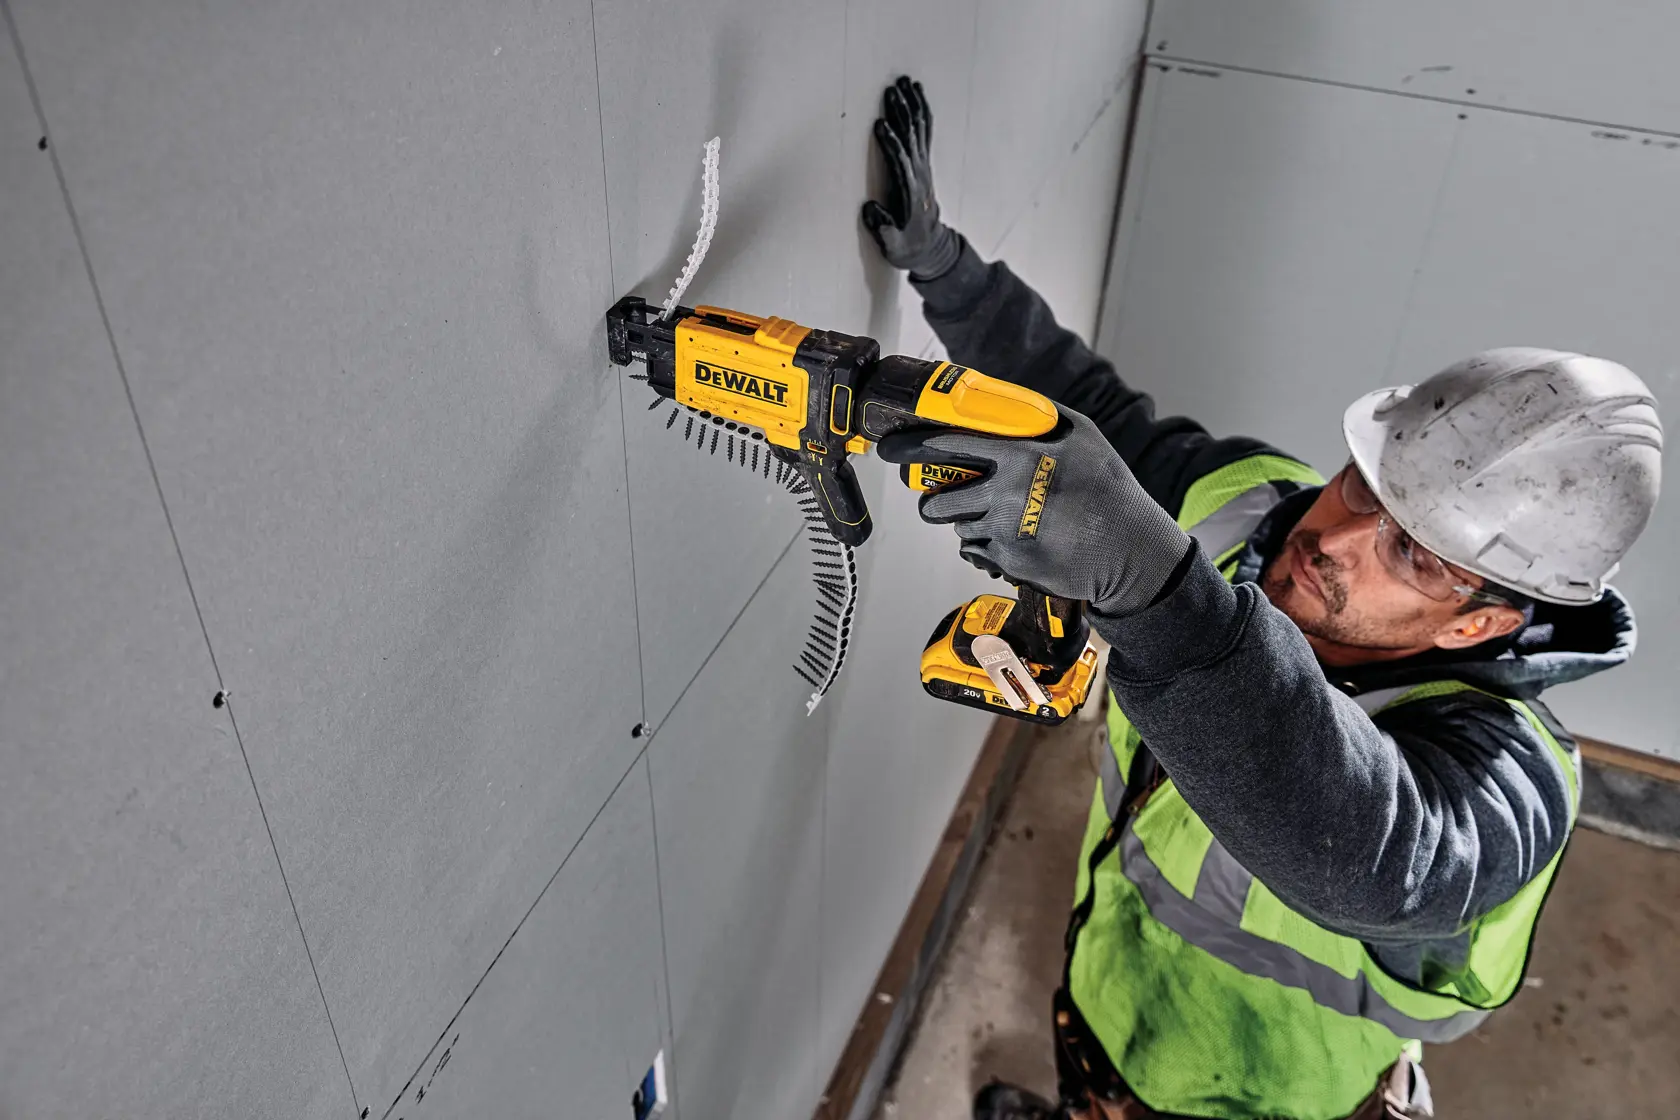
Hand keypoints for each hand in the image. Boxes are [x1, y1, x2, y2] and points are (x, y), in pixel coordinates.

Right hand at [861, 76, 961, 280]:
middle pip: (911, 137)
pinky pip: (925, 131)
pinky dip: (922, 110)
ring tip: (905, 82)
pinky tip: (917, 94)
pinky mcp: (924, 163)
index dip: (890, 143)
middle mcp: (919, 174)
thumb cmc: (908, 248)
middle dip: (901, 112)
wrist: (932, 249)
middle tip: (892, 89)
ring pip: (919, 129)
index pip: (899, 162)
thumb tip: (869, 209)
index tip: (880, 124)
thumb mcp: (893, 247)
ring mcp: (924, 166)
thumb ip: (882, 229)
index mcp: (910, 192)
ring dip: (912, 104)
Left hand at [876, 411, 1191, 617]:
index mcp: (1018, 456)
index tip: (891, 448)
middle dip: (934, 500)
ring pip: (957, 528)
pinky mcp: (1008, 564)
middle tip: (942, 496)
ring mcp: (1005, 533)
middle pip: (937, 502)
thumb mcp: (1080, 435)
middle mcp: (1006, 495)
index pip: (946, 446)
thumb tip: (999, 401)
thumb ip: (1036, 416)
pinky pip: (976, 552)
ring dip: (966, 521)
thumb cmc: (1107, 487)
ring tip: (997, 516)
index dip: (911, 447)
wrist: (1129, 549)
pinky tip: (1014, 537)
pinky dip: (986, 546)